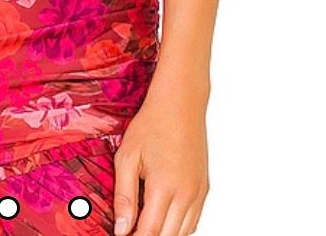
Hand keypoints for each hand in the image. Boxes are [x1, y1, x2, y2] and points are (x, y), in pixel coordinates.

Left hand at [113, 97, 208, 235]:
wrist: (180, 102)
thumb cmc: (152, 124)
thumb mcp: (127, 156)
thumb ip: (124, 195)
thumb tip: (121, 229)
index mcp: (164, 187)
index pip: (148, 233)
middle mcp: (186, 195)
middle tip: (129, 230)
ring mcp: (198, 193)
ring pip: (183, 233)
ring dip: (163, 234)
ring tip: (143, 224)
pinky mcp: (204, 189)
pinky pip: (193, 222)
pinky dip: (178, 228)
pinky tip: (163, 219)